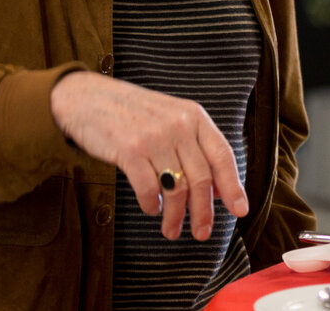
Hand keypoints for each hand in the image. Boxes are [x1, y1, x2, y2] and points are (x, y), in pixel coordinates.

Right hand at [50, 71, 248, 240]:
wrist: (88, 97)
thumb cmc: (135, 113)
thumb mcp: (173, 118)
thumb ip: (194, 146)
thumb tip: (214, 189)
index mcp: (196, 117)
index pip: (223, 156)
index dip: (233, 186)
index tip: (240, 211)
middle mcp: (180, 126)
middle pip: (201, 178)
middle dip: (204, 211)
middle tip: (202, 233)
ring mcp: (155, 137)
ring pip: (176, 187)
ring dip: (176, 216)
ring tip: (172, 231)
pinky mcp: (129, 150)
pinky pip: (148, 188)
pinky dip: (152, 204)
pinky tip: (151, 209)